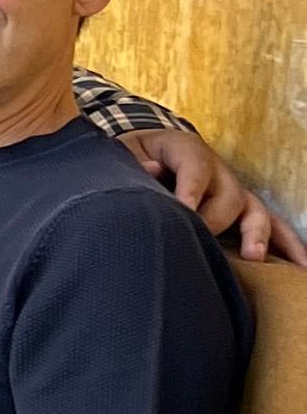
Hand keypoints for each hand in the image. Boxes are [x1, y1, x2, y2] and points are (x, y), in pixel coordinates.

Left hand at [117, 122, 303, 262]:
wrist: (148, 149)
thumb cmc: (136, 156)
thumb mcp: (125, 153)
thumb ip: (134, 163)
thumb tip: (150, 170)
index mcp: (186, 148)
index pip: (195, 166)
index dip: (190, 189)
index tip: (182, 210)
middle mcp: (218, 170)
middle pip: (226, 196)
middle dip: (211, 221)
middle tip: (192, 240)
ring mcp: (234, 190)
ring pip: (254, 211)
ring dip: (255, 234)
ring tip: (253, 256)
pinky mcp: (243, 210)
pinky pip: (272, 225)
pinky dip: (287, 244)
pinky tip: (300, 265)